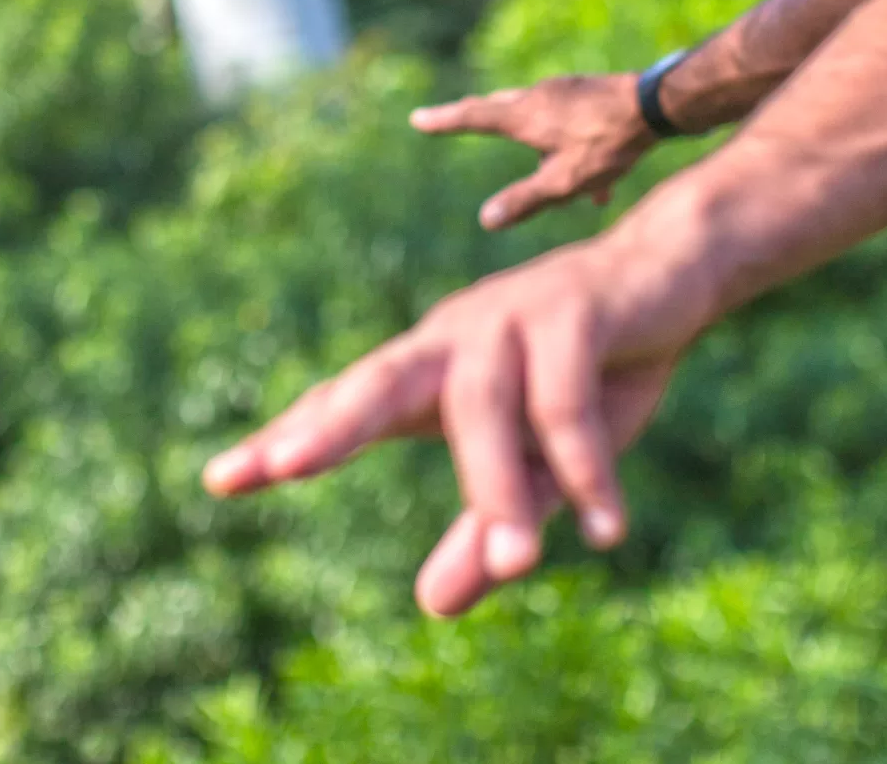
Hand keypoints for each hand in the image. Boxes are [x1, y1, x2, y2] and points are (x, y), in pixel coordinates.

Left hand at [202, 225, 705, 616]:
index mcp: (431, 369)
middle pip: (379, 377)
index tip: (219, 480)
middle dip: (330, 423)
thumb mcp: (536, 466)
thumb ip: (485, 531)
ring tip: (518, 565)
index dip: (286, 438)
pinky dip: (586, 467)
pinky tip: (606, 529)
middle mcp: (455, 338)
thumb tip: (433, 608)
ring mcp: (511, 317)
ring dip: (497, 488)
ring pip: (482, 406)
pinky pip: (567, 401)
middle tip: (283, 466)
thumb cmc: (587, 371)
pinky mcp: (575, 311)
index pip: (346, 402)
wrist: (667, 277)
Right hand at [411, 74, 657, 229]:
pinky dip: (567, 148)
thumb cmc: (609, 144)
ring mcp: (564, 92)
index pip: (472, 117)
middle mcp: (538, 97)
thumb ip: (525, 200)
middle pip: (498, 108)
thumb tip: (487, 219)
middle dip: (476, 117)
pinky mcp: (588, 94)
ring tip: (547, 175)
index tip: (418, 119)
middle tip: (452, 118)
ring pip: (537, 118)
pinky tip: (599, 184)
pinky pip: (566, 122)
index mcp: (524, 116)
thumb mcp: (564, 182)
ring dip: (533, 144)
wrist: (657, 105)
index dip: (443, 121)